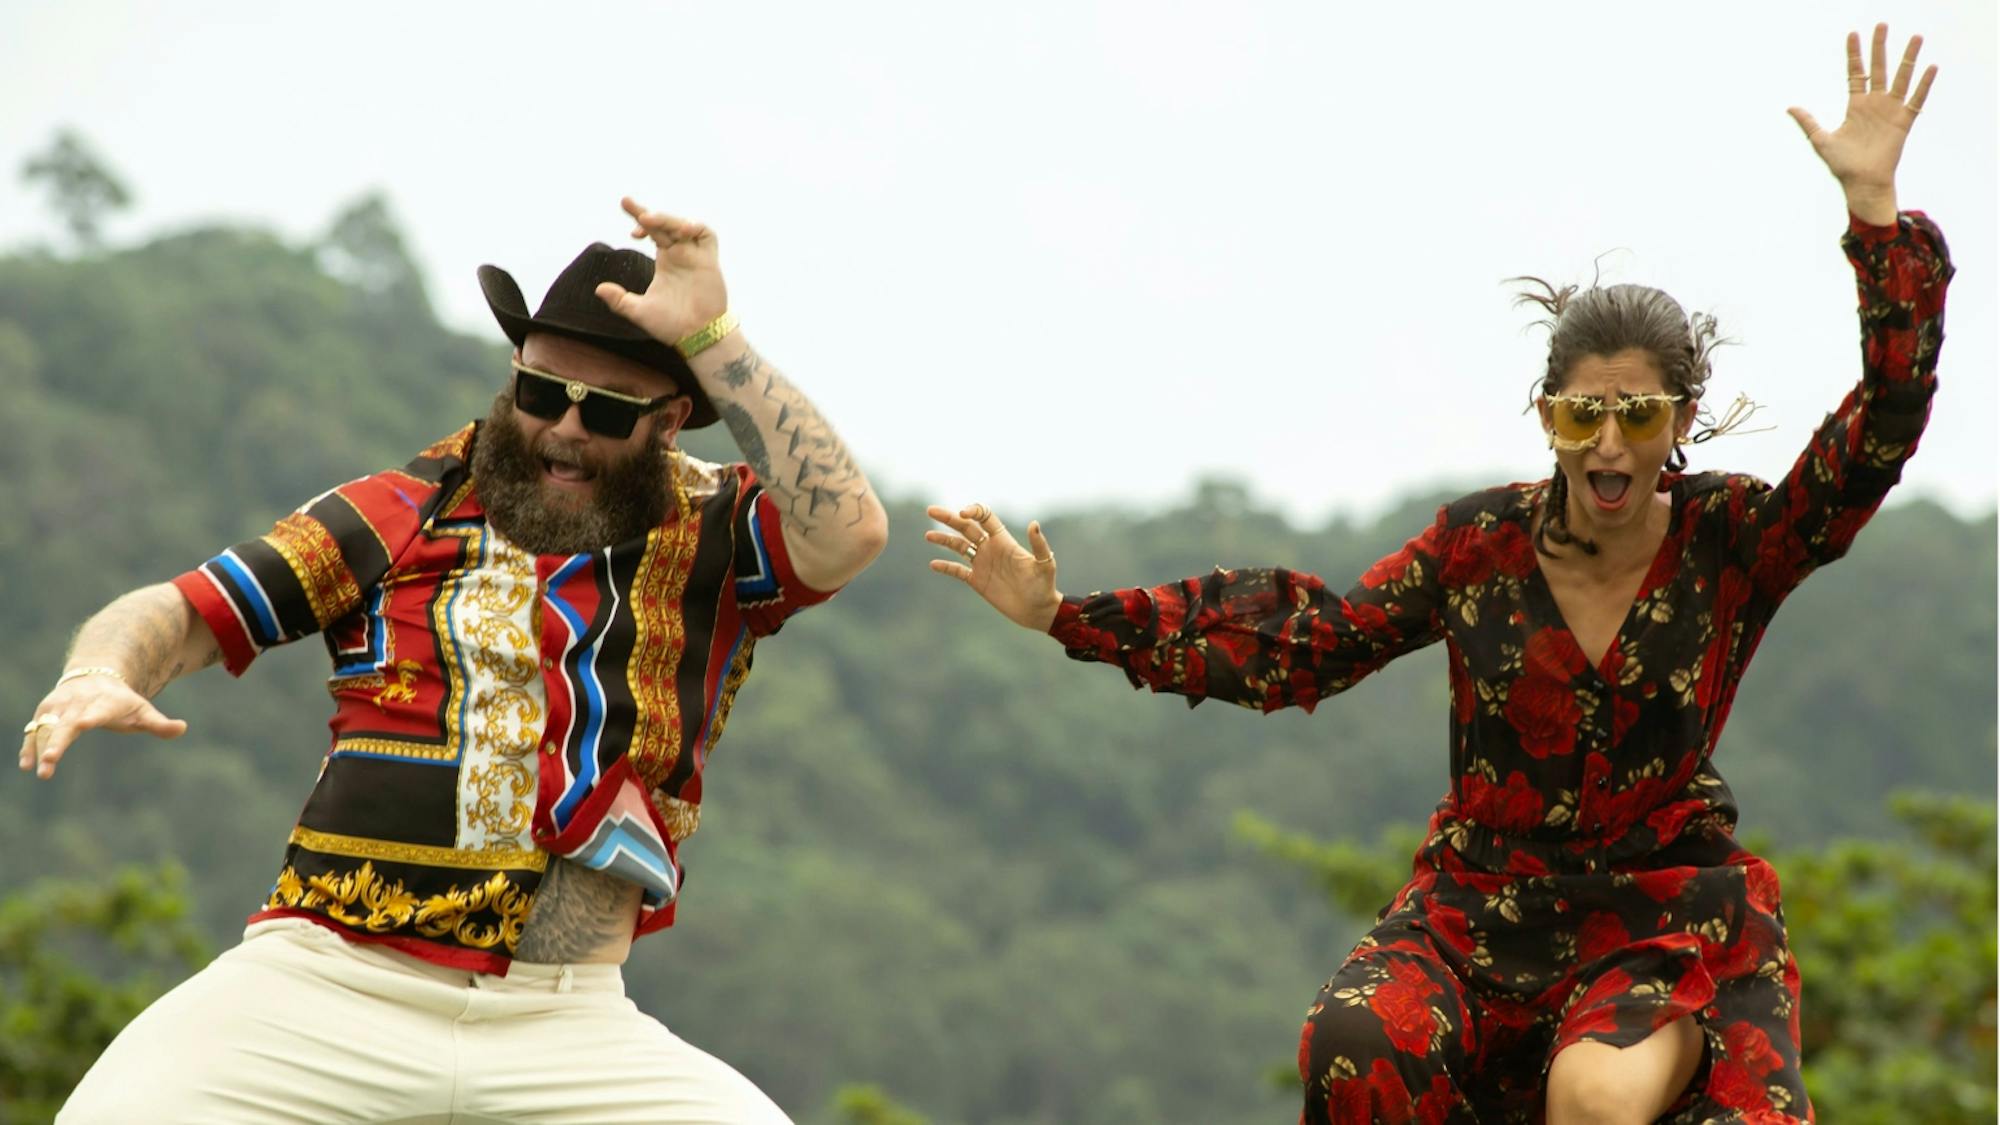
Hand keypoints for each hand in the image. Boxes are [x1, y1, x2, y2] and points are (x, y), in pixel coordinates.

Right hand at [18, 672, 186, 779]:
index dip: (91, 716)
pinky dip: (29, 746)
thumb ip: (160, 724)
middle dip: (58, 741)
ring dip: (39, 747)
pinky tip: (26, 764)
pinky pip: (34, 730)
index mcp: (105, 702)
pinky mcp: (45, 712)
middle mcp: (79, 702)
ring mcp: (59, 706)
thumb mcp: (143, 710)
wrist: (96, 675)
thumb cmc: (123, 701)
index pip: (98, 710)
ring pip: (47, 727)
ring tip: (38, 770)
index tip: (83, 724)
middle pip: (67, 722)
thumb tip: (182, 728)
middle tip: (51, 761)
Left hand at [593, 197, 729, 343]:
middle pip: (665, 224)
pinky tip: (681, 230)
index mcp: (665, 261)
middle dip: (647, 213)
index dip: (639, 218)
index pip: (652, 232)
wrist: (697, 337)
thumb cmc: (671, 325)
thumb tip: (599, 289)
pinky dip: (696, 227)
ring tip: (649, 220)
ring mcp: (696, 256)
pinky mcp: (709, 261)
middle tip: (627, 204)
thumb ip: (620, 300)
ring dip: (667, 219)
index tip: (624, 207)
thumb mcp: (639, 311)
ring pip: (683, 225)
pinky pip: (707, 235)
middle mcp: (680, 254)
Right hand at [925, 504, 1062, 631]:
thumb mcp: (1044, 564)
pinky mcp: (977, 581)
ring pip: (958, 546)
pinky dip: (946, 567)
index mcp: (1003, 540)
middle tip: (930, 510)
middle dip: (949, 518)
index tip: (962, 513)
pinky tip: (933, 564)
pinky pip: (957, 571)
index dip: (973, 511)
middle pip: (966, 527)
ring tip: (928, 535)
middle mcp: (990, 548)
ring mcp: (982, 564)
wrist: (1038, 611)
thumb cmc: (1044, 586)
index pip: (984, 517)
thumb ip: (1039, 545)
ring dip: (943, 539)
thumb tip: (1034, 523)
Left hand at [1787, 24, 1935, 219]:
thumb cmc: (1842, 164)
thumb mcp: (1820, 139)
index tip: (1853, 34)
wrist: (1861, 183)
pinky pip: (1916, 99)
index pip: (1857, 73)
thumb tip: (1790, 107)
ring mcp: (1891, 111)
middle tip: (1881, 24)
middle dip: (1879, 47)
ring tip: (1915, 37)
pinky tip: (1930, 67)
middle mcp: (1875, 104)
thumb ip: (1808, 122)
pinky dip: (1923, 84)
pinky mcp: (1904, 122)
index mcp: (1856, 106)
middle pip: (1879, 68)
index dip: (1854, 54)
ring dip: (1908, 58)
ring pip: (1901, 78)